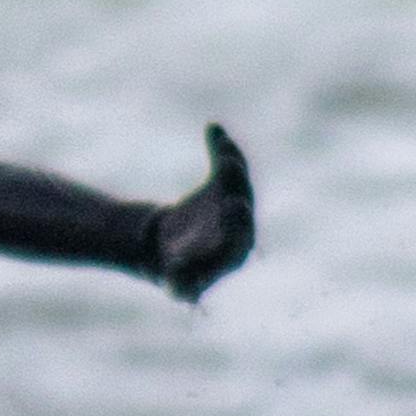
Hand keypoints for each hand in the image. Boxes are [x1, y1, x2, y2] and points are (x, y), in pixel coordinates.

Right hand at [152, 123, 256, 299]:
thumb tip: (180, 286)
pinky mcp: (224, 185)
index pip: (242, 237)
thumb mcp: (177, 285)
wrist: (172, 252)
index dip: (238, 221)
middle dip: (238, 187)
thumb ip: (180, 286)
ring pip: (237, 181)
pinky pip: (225, 165)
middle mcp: (241, 227)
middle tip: (231, 169)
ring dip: (231, 161)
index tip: (232, 205)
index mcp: (235, 253)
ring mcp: (234, 203)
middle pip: (244, 205)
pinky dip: (221, 147)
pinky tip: (212, 128)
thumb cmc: (178, 273)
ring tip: (223, 145)